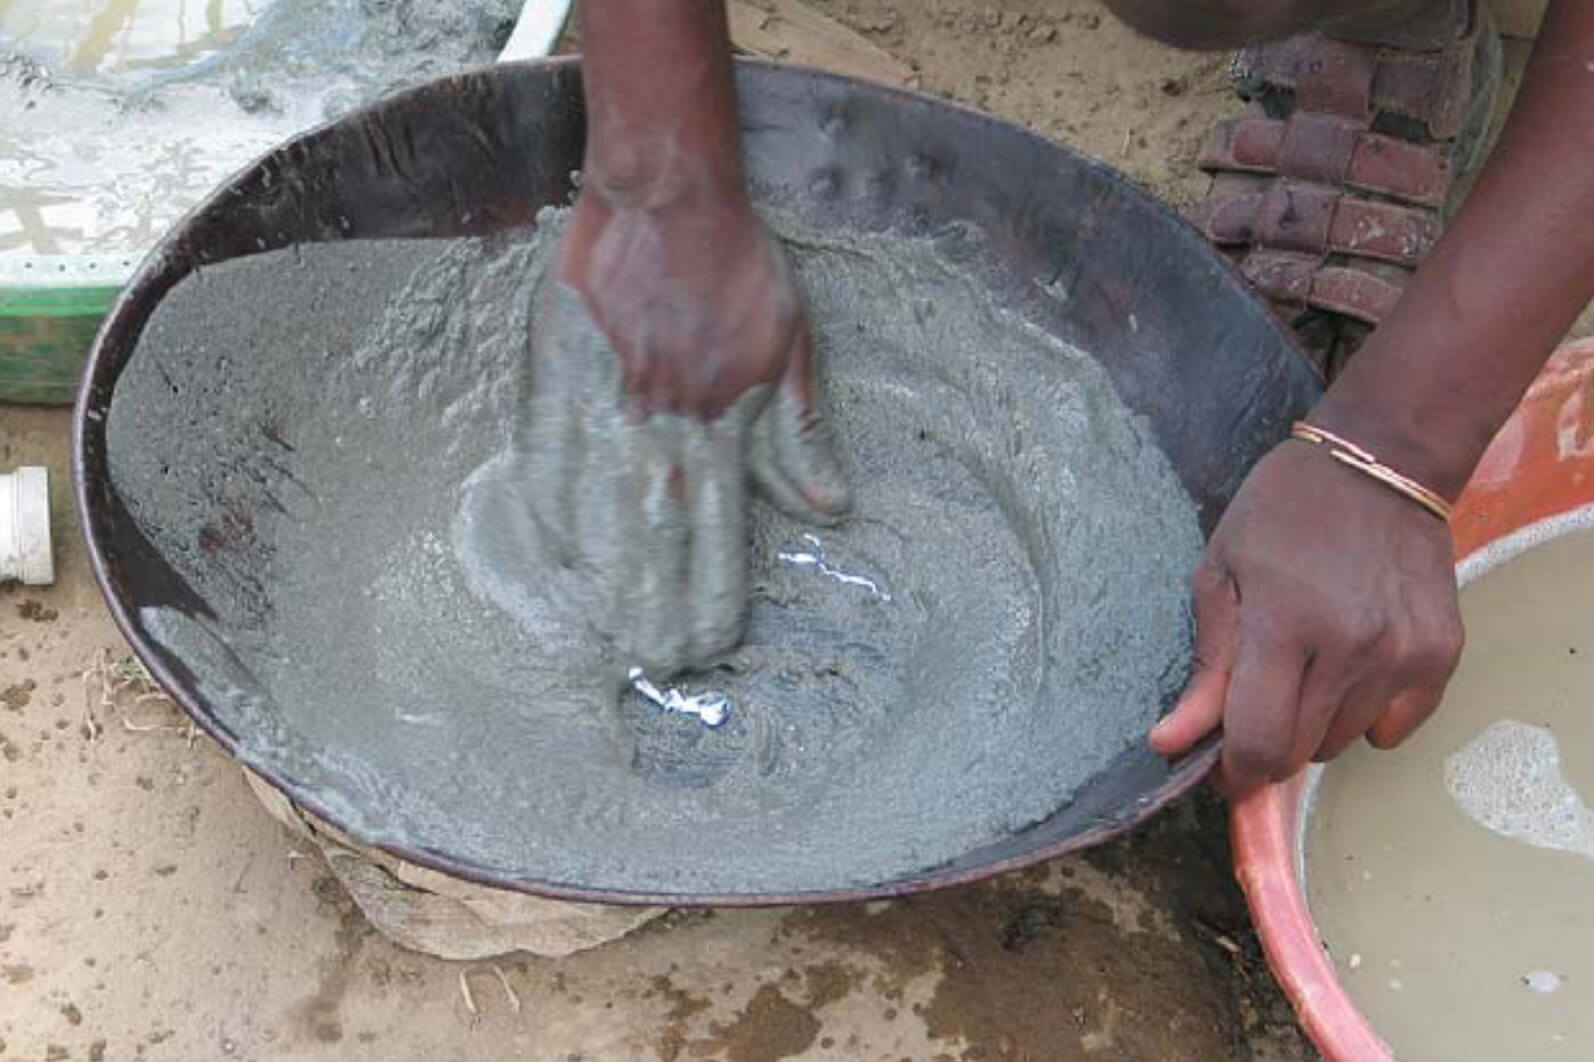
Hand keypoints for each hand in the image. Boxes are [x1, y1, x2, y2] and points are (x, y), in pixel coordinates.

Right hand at [525, 187, 848, 675]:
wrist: (669, 197)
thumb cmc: (740, 269)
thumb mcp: (793, 347)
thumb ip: (801, 436)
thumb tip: (831, 511)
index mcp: (726, 428)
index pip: (720, 536)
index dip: (712, 595)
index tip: (710, 647)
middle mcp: (665, 430)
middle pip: (658, 541)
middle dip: (654, 609)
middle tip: (650, 666)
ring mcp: (606, 407)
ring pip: (601, 511)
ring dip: (602, 578)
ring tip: (600, 634)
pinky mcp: (558, 378)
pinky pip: (545, 456)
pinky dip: (547, 507)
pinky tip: (549, 551)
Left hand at [1148, 439, 1463, 794]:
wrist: (1380, 463)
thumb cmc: (1282, 512)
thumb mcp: (1221, 575)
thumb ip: (1205, 669)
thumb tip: (1170, 743)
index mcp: (1284, 625)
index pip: (1258, 742)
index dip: (1233, 770)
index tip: (1220, 764)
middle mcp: (1351, 648)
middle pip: (1300, 752)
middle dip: (1267, 743)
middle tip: (1259, 698)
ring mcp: (1404, 654)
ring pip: (1344, 743)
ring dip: (1314, 724)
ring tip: (1306, 665)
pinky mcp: (1441, 655)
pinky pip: (1394, 728)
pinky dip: (1365, 715)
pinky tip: (1351, 666)